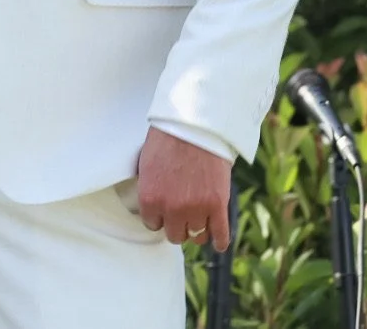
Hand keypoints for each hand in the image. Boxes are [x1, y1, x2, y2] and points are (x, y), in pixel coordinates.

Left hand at [135, 127, 232, 248]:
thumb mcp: (147, 163)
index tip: (166, 210)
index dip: (160, 216)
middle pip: (175, 234)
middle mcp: (171, 209)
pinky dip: (220, 241)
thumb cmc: (168, 136)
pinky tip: (218, 242)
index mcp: (149, 198)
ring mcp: (195, 209)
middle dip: (178, 224)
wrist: (195, 124)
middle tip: (183, 213)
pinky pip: (220, 234)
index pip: (152, 224)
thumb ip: (150, 188)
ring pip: (196, 236)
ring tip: (200, 220)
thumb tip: (153, 203)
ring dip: (197, 228)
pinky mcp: (217, 205)